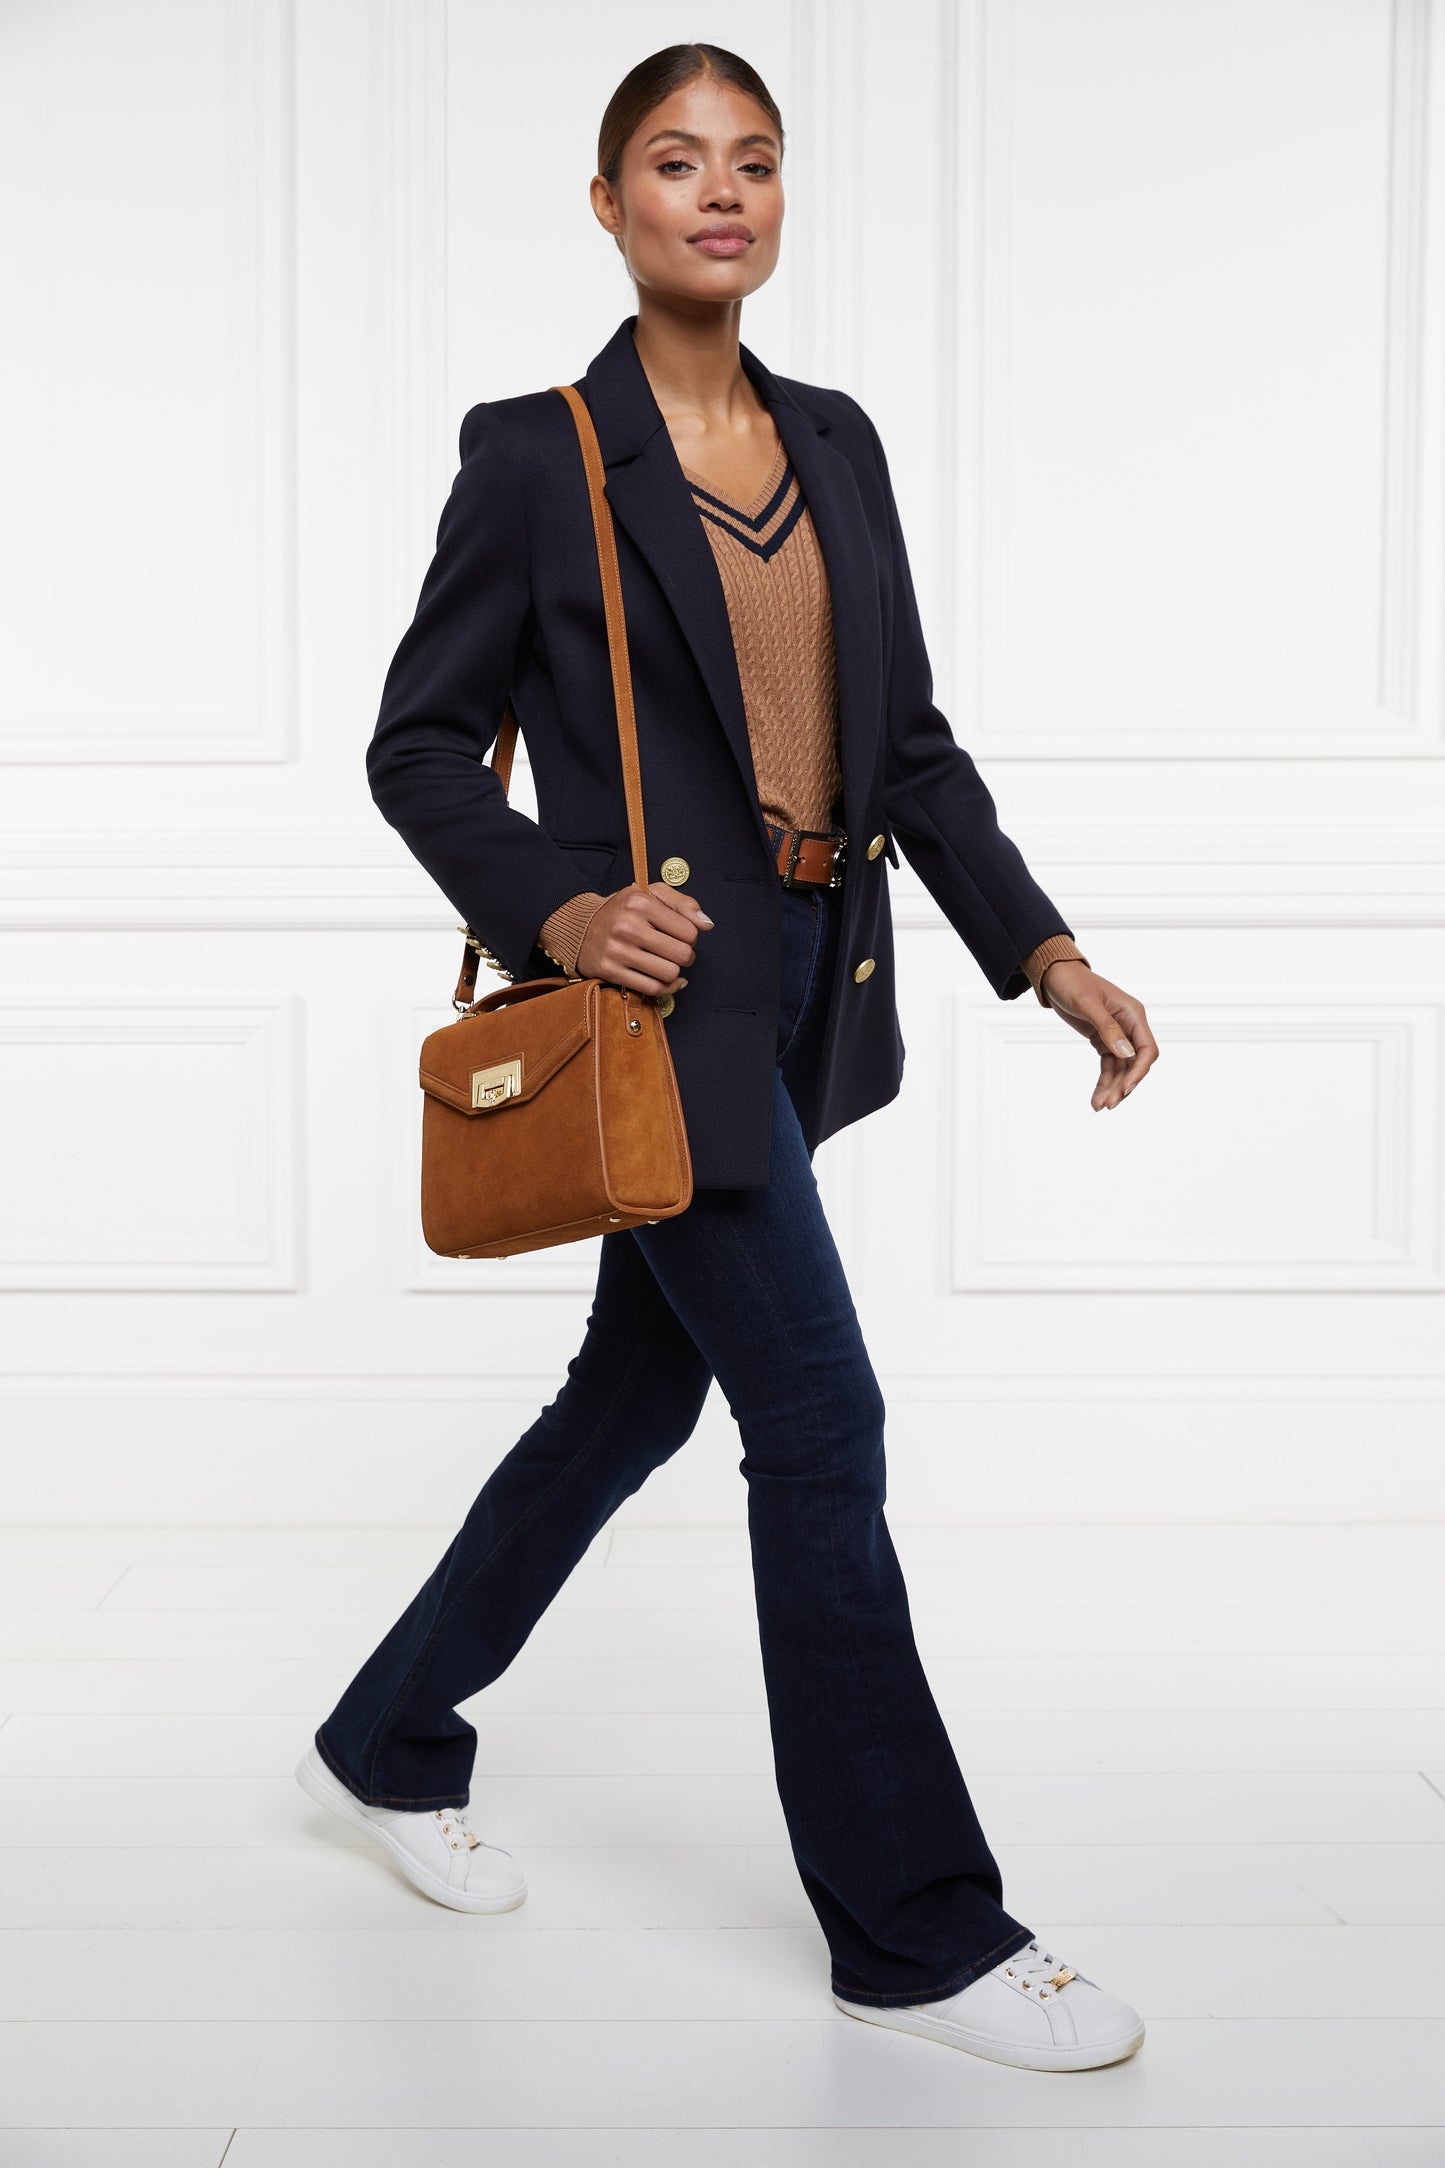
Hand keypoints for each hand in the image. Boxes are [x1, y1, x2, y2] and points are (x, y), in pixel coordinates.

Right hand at [575, 881, 713, 997]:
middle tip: (679, 953)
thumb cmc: (623, 910)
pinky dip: (666, 988)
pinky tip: (668, 981)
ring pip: (669, 974)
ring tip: (669, 964)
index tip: (681, 937)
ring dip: (675, 973)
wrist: (581, 927)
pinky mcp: (610, 971)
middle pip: (682, 955)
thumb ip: (683, 904)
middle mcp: (627, 926)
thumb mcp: (651, 894)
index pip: (689, 931)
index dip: (692, 937)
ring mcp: (617, 950)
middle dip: (686, 957)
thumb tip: (707, 924)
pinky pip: (652, 989)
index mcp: (640, 903)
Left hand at [1039, 959, 1158, 1110]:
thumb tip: (1126, 1053)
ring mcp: (1117, 1035)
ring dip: (1112, 1088)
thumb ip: (1107, 1028)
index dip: (1139, 1071)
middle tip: (1108, 1105)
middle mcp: (1129, 1026)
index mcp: (1133, 1014)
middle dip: (1123, 1085)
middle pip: (1135, 1064)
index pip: (1147, 1049)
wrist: (1055, 976)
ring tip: (1098, 1106)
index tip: (1125, 1088)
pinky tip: (1095, 1098)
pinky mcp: (1103, 1041)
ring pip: (1121, 1069)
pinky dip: (1103, 1082)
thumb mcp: (1088, 1004)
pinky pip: (1108, 1066)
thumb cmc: (1072, 983)